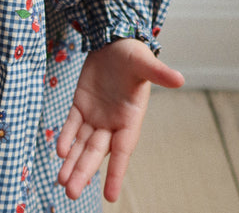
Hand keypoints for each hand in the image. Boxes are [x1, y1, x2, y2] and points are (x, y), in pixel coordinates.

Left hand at [56, 38, 183, 201]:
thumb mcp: (144, 62)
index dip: (115, 173)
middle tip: (70, 193)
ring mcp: (95, 115)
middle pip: (96, 153)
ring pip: (82, 144)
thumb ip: (158, 72)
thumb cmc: (132, 53)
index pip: (122, 152)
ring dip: (72, 162)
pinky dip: (65, 137)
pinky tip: (59, 151)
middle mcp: (112, 123)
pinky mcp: (80, 104)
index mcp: (130, 119)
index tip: (109, 197)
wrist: (113, 40)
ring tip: (61, 182)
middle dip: (83, 172)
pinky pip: (71, 125)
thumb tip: (179, 79)